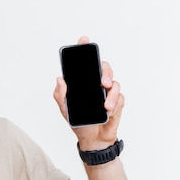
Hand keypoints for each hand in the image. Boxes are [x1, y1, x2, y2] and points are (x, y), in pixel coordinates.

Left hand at [53, 36, 124, 150]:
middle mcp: (97, 85)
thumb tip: (59, 79)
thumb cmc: (79, 122)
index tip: (84, 40)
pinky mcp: (118, 103)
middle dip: (105, 72)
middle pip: (105, 69)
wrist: (92, 140)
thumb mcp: (66, 110)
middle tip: (102, 82)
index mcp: (84, 83)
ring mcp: (108, 93)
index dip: (85, 50)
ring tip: (105, 106)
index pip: (86, 64)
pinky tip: (109, 112)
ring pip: (115, 84)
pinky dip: (115, 104)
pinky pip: (120, 98)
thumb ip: (61, 95)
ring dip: (111, 95)